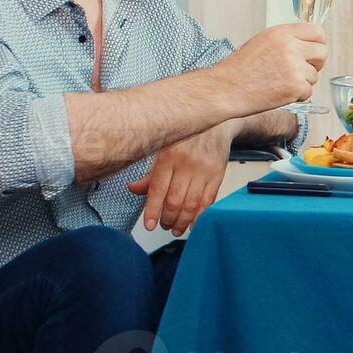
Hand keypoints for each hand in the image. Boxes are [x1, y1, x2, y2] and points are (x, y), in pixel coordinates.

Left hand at [129, 120, 236, 235]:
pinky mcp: (218, 175)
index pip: (158, 188)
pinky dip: (200, 216)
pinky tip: (193, 223)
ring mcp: (204, 170)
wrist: (217, 123)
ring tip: (175, 228)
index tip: (149, 224)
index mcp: (169, 155)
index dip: (153, 209)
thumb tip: (134, 189)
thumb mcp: (164, 149)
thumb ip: (150, 173)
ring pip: (191, 204)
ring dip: (182, 221)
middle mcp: (187, 163)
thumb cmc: (187, 138)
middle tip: (163, 225)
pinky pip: (208, 201)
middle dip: (167, 218)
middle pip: (175, 199)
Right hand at [218, 22, 328, 108]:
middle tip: (302, 69)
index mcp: (282, 33)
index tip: (315, 49)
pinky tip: (279, 92)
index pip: (316, 31)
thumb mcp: (262, 42)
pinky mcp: (295, 87)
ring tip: (280, 82)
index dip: (319, 42)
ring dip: (302, 81)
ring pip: (314, 75)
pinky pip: (308, 92)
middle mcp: (291, 47)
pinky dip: (297, 96)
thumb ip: (286, 40)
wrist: (226, 89)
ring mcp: (294, 67)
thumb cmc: (240, 69)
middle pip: (322, 52)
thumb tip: (308, 43)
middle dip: (316, 63)